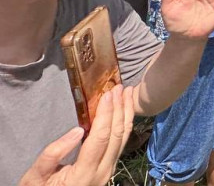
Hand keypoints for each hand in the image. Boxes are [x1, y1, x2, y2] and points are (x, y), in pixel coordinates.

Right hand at [18, 85, 133, 185]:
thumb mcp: (35, 177)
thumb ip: (52, 155)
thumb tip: (77, 131)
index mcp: (83, 174)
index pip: (100, 138)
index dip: (106, 114)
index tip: (108, 94)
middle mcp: (102, 173)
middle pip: (117, 136)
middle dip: (119, 108)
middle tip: (120, 87)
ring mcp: (108, 172)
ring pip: (124, 139)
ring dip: (126, 114)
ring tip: (127, 93)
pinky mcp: (109, 169)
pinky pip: (121, 144)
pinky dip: (124, 124)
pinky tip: (123, 111)